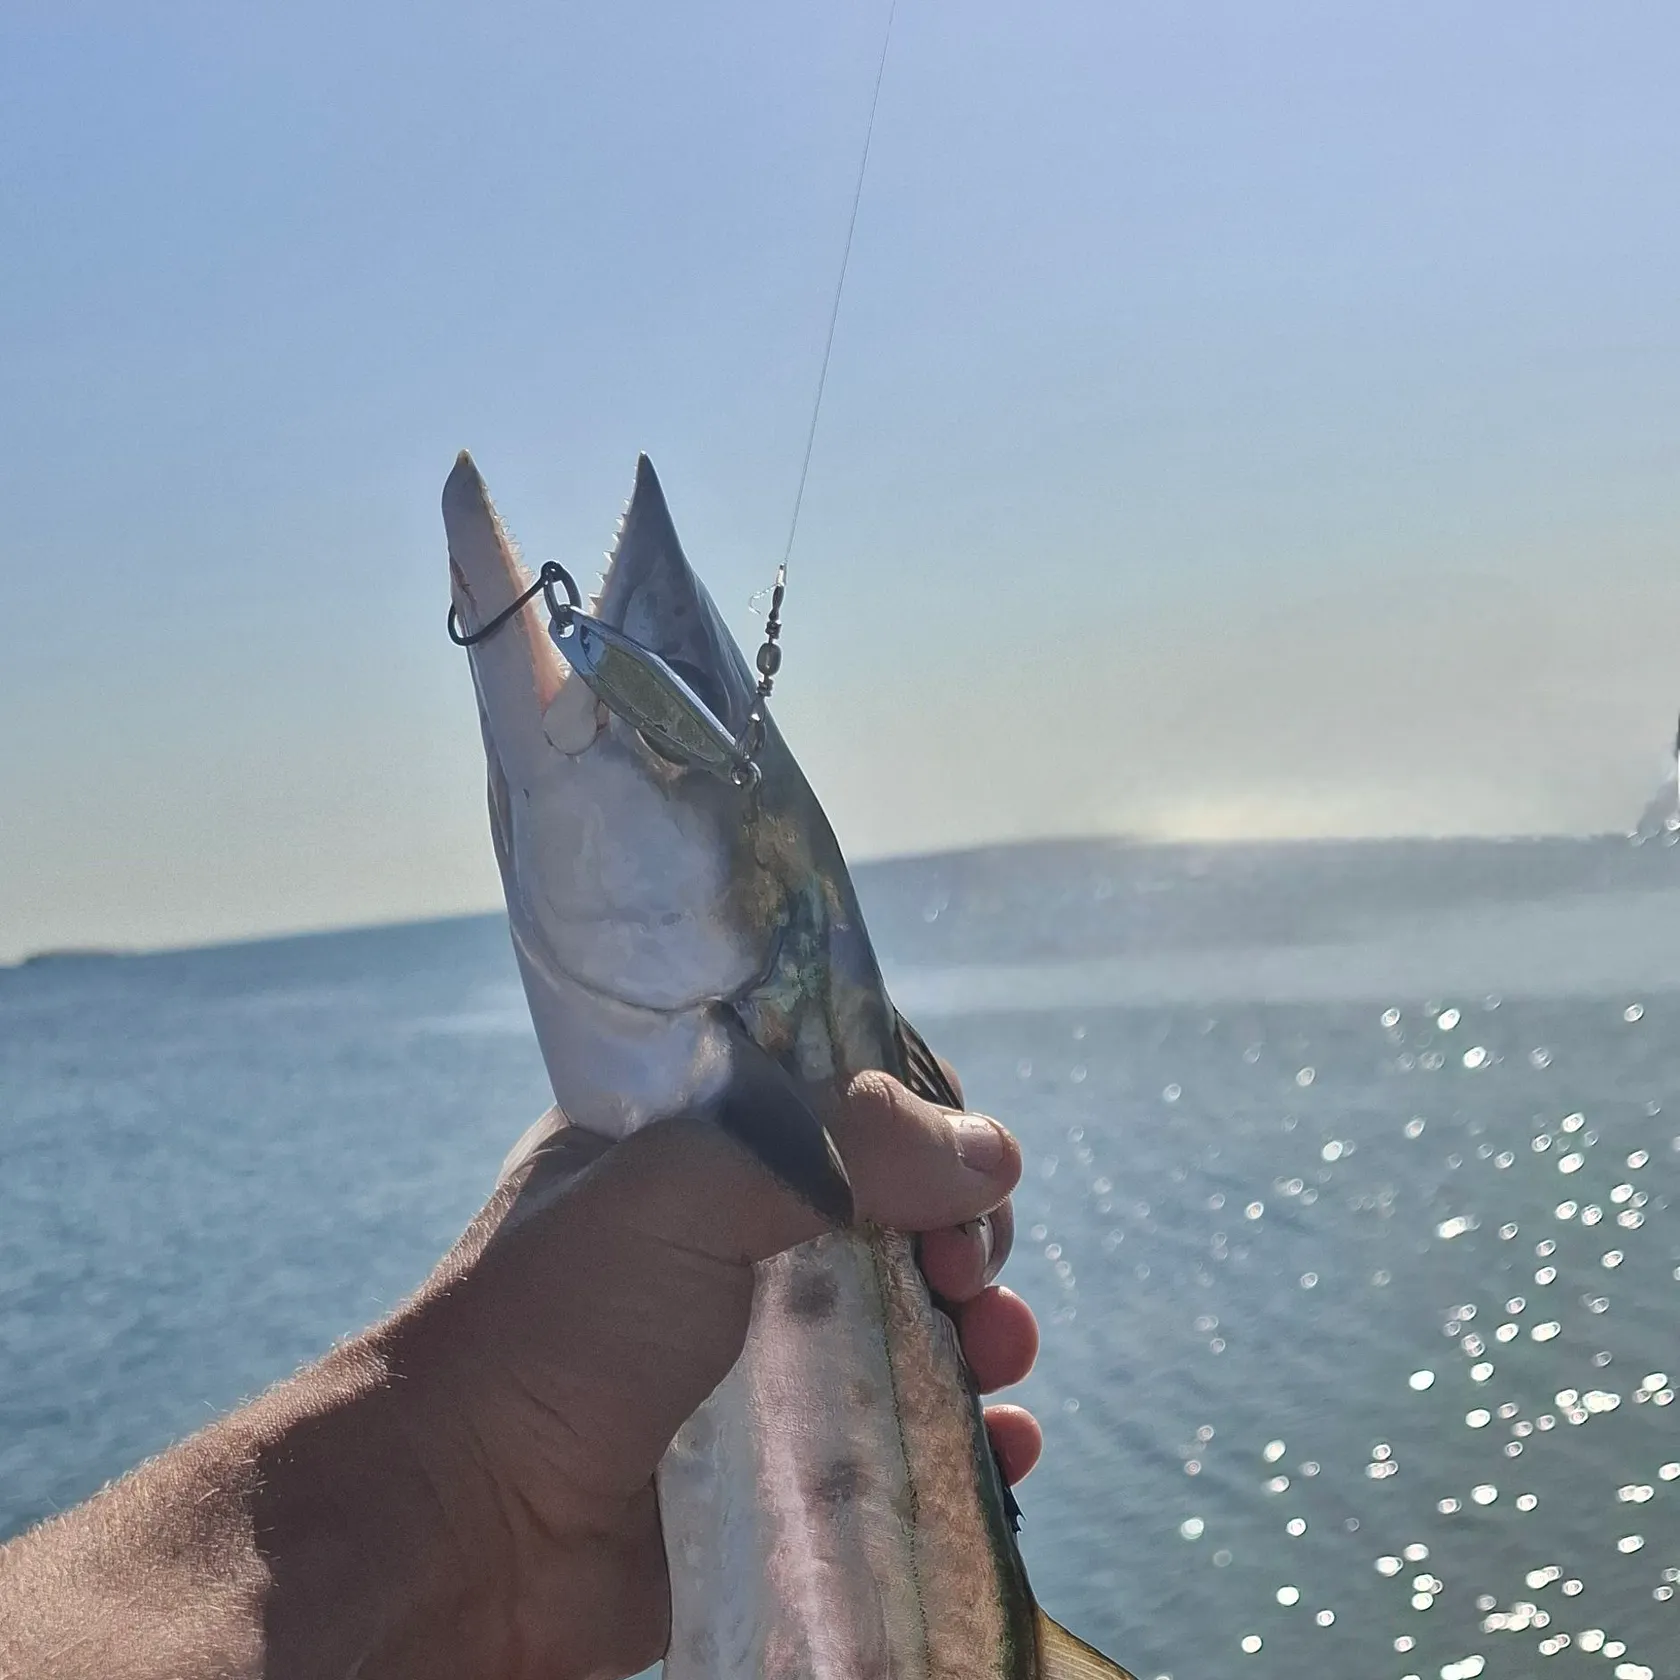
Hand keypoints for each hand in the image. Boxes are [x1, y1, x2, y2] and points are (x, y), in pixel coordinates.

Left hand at [393, 1071, 1039, 1679]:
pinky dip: (969, 1430)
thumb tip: (994, 1151)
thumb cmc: (556, 1325)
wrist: (466, 1530)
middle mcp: (736, 1237)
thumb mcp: (683, 1183)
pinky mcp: (788, 1455)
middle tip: (966, 1272)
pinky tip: (1002, 1441)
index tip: (950, 1163)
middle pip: (899, 1211)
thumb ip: (840, 1143)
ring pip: (917, 1320)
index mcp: (696, 1145)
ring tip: (1000, 1353)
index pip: (838, 1097)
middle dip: (962, 1234)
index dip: (915, 1119)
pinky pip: (907, 1430)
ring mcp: (765, 1351)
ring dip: (984, 1329)